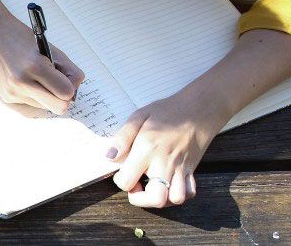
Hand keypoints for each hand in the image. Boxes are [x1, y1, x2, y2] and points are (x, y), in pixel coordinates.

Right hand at [0, 15, 85, 113]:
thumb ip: (69, 71)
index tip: (67, 79)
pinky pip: (32, 105)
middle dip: (62, 97)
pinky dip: (34, 95)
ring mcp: (12, 92)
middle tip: (57, 84)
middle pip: (59, 108)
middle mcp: (21, 82)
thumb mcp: (51, 49)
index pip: (66, 93)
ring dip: (46, 96)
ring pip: (46, 107)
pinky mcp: (6, 98)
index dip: (71, 87)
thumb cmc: (22, 39)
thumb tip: (74, 92)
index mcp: (34, 66)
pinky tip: (25, 81)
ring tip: (36, 78)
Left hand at [108, 91, 225, 207]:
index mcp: (147, 149)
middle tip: (137, 186)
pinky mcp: (192, 170)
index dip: (120, 181)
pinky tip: (168, 184)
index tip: (122, 172)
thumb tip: (110, 157)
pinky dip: (178, 194)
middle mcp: (165, 162)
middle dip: (141, 199)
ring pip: (175, 199)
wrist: (199, 109)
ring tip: (152, 186)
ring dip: (161, 199)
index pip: (127, 181)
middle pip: (156, 198)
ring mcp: (181, 168)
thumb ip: (123, 137)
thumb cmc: (167, 111)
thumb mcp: (139, 116)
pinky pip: (189, 192)